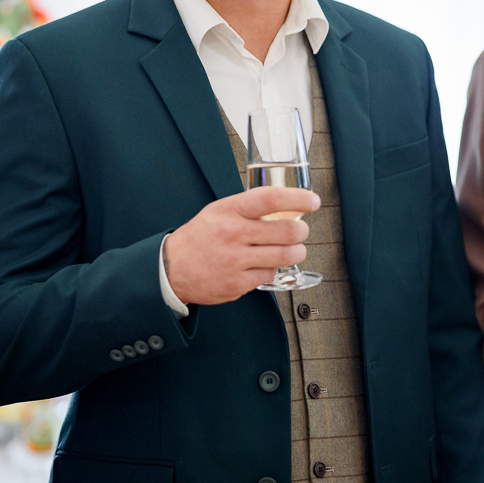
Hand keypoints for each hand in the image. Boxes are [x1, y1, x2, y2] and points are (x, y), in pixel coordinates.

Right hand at [164, 187, 319, 304]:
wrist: (171, 268)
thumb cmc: (200, 237)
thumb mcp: (219, 211)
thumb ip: (249, 208)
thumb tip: (286, 206)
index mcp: (229, 210)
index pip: (270, 199)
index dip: (297, 198)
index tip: (312, 201)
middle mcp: (233, 233)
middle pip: (287, 231)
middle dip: (302, 232)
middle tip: (302, 231)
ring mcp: (235, 260)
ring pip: (285, 256)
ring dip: (296, 252)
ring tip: (293, 249)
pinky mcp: (237, 284)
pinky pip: (270, 275)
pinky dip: (272, 270)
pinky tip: (264, 265)